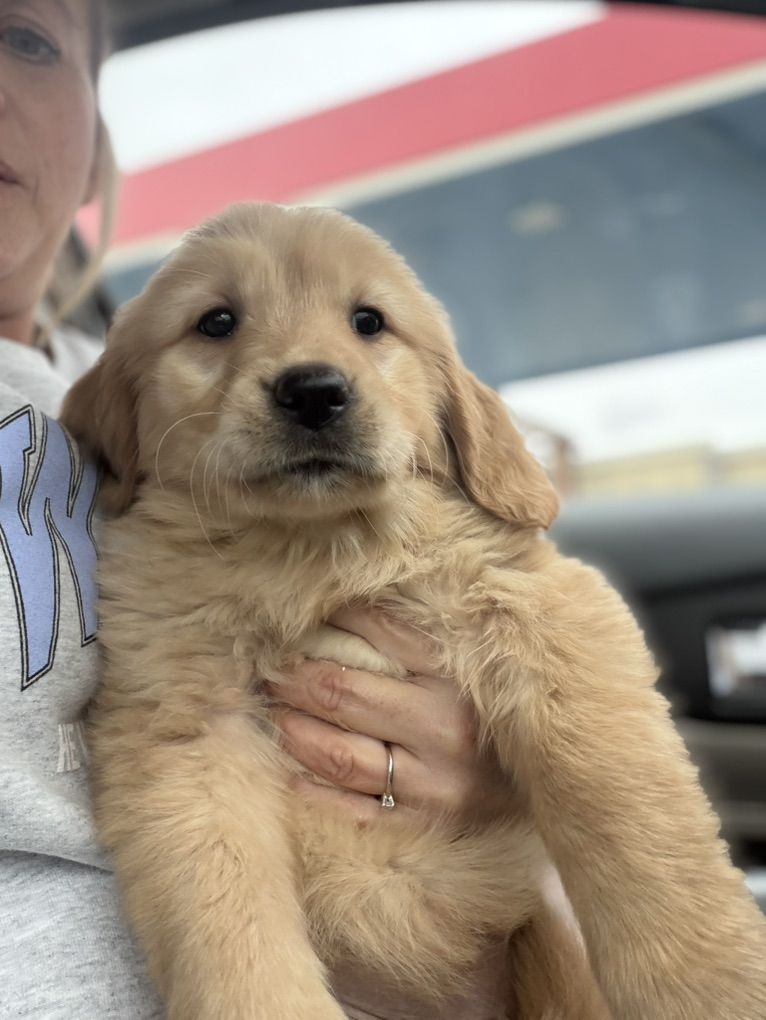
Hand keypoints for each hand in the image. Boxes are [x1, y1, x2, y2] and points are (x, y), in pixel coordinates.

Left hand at [268, 607, 509, 824]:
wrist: (564, 783)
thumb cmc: (513, 712)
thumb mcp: (489, 662)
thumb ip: (438, 626)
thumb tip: (369, 588)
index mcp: (462, 678)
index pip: (381, 633)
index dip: (331, 619)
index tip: (299, 614)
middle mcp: (448, 731)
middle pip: (344, 693)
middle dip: (293, 676)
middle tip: (266, 665)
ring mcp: (435, 787)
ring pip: (338, 754)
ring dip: (292, 728)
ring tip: (270, 709)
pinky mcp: (426, 828)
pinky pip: (352, 811)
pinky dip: (312, 789)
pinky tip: (287, 768)